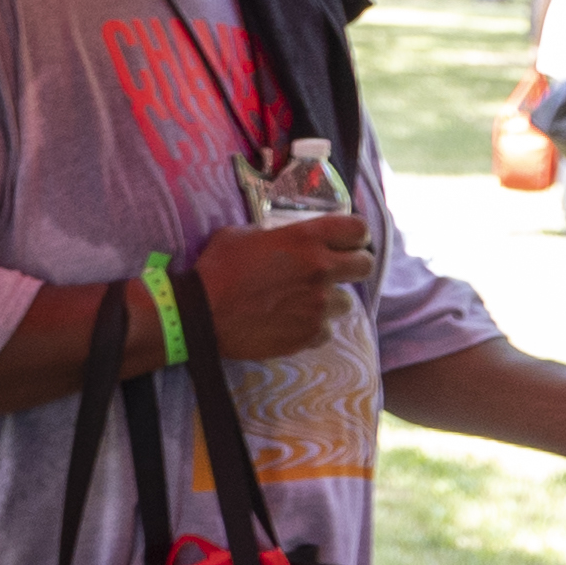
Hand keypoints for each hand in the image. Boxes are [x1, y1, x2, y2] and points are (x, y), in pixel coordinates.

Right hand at [193, 211, 377, 361]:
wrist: (200, 314)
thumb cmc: (216, 270)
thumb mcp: (242, 234)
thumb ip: (273, 235)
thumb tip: (282, 239)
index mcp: (306, 238)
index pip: (358, 230)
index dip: (353, 236)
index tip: (345, 243)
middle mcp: (320, 269)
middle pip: (365, 266)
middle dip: (352, 268)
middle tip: (332, 273)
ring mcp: (317, 304)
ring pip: (346, 303)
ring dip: (328, 302)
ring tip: (302, 304)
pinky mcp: (309, 334)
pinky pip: (326, 331)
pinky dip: (312, 328)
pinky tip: (290, 323)